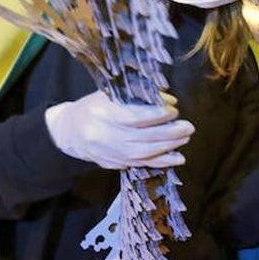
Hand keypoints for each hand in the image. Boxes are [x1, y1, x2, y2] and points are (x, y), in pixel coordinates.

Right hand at [44, 90, 193, 168]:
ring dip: (169, 146)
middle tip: (188, 126)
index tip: (173, 111)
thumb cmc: (94, 108)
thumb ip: (139, 97)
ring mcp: (110, 152)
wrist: (71, 132)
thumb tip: (170, 101)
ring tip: (185, 137)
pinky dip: (162, 162)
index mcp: (102, 114)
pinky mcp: (116, 164)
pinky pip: (143, 164)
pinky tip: (178, 158)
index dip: (157, 115)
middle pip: (143, 137)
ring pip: (145, 153)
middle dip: (170, 133)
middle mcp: (105, 135)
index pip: (134, 117)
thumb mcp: (111, 95)